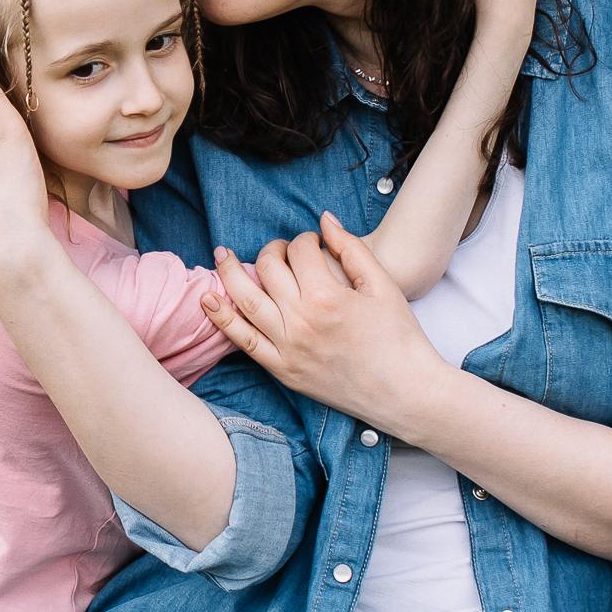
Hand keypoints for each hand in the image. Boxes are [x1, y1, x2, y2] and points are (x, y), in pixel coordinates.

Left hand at [200, 212, 447, 438]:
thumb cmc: (399, 338)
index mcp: (327, 296)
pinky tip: (207, 299)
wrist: (404, 391)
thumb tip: (324, 220)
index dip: (305, 240)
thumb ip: (351, 248)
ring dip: (229, 272)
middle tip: (282, 252)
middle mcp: (300, 321)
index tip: (314, 245)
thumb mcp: (383, 285)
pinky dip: (221, 318)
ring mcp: (287, 348)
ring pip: (245, 300)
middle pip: (269, 268)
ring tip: (221, 255)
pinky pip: (242, 342)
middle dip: (272, 250)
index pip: (300, 251)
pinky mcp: (282, 370)